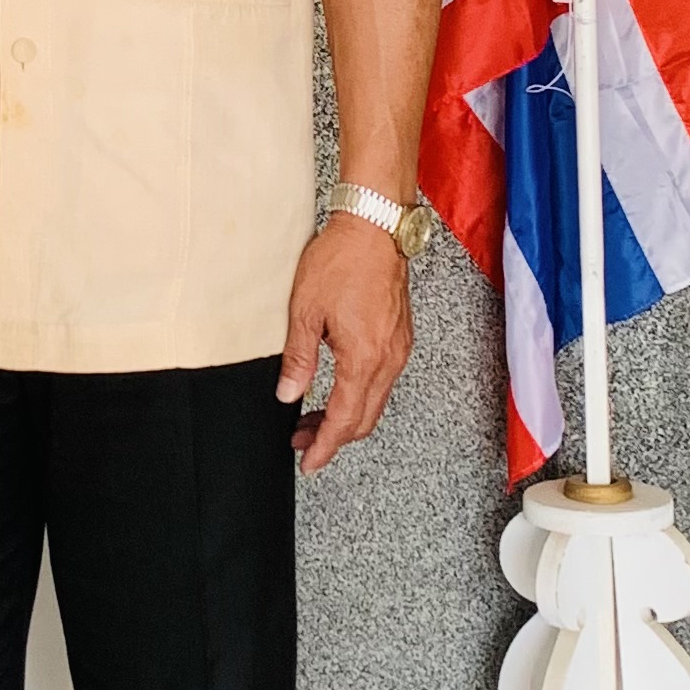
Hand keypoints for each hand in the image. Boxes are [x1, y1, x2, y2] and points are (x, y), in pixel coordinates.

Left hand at [279, 215, 411, 475]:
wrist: (375, 226)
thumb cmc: (342, 259)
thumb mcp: (304, 311)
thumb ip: (298, 358)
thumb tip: (289, 393)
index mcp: (363, 359)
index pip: (343, 420)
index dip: (324, 447)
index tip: (309, 463)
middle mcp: (388, 359)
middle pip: (364, 419)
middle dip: (332, 437)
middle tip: (302, 441)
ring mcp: (398, 348)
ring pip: (374, 401)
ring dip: (346, 416)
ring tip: (313, 417)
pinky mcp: (400, 336)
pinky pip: (382, 380)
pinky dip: (360, 394)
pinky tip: (337, 387)